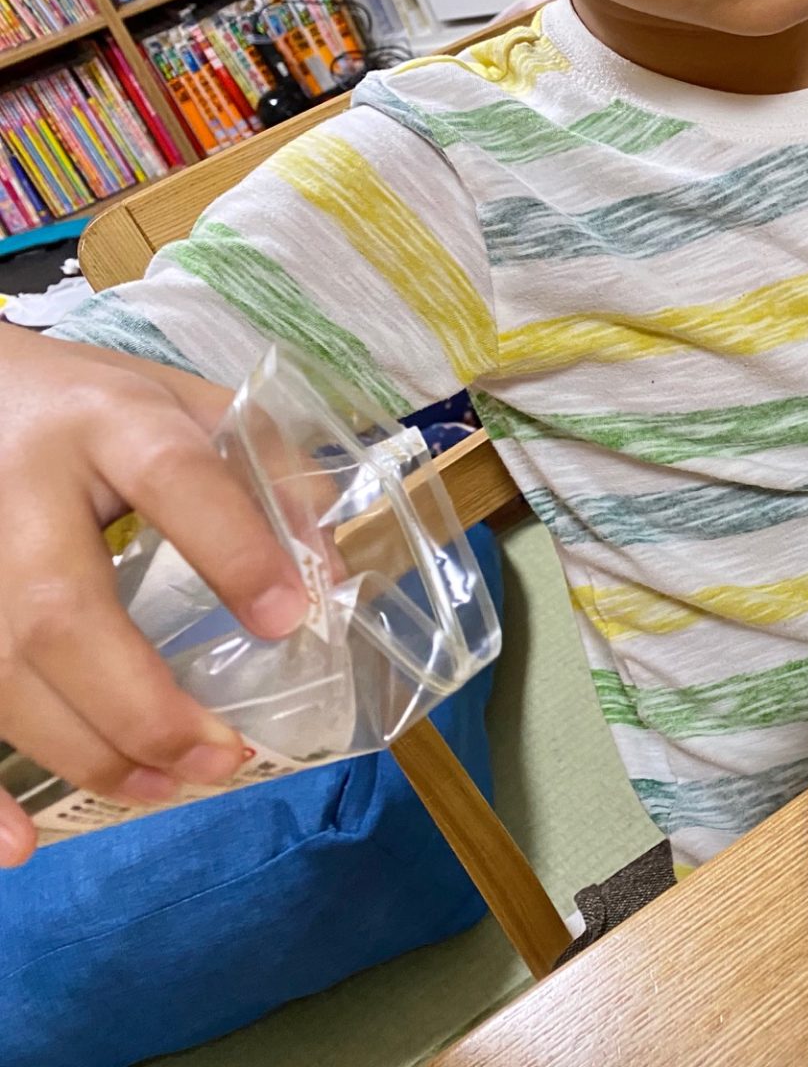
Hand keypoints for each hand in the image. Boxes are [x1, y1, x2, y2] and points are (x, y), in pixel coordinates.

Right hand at [0, 327, 306, 865]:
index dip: (232, 549)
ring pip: (0, 673)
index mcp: (107, 422)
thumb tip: (329, 569)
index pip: (175, 479)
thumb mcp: (181, 402)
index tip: (285, 618)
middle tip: (222, 757)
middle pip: (61, 614)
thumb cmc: (86, 407)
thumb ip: (266, 470)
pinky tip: (13, 850)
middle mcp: (18, 494)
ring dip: (84, 751)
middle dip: (142, 704)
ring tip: (165, 786)